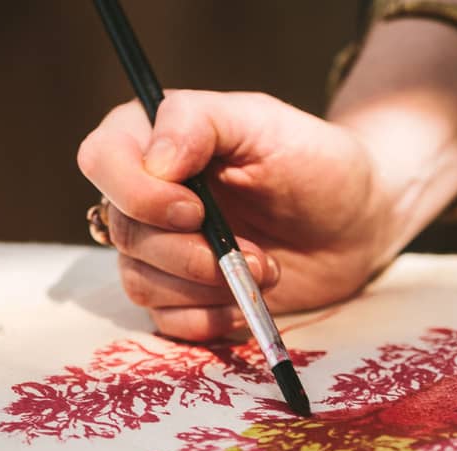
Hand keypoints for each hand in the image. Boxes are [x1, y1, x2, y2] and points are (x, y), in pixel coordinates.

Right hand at [76, 90, 393, 340]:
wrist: (354, 223)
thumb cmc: (314, 163)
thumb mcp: (264, 123)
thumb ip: (201, 122)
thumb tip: (154, 160)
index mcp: (151, 138)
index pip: (102, 161)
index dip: (137, 194)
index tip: (195, 210)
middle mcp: (145, 195)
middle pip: (124, 233)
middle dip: (191, 253)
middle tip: (254, 252)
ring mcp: (160, 249)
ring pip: (140, 282)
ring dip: (206, 287)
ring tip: (264, 270)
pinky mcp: (181, 296)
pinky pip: (167, 321)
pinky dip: (209, 319)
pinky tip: (246, 300)